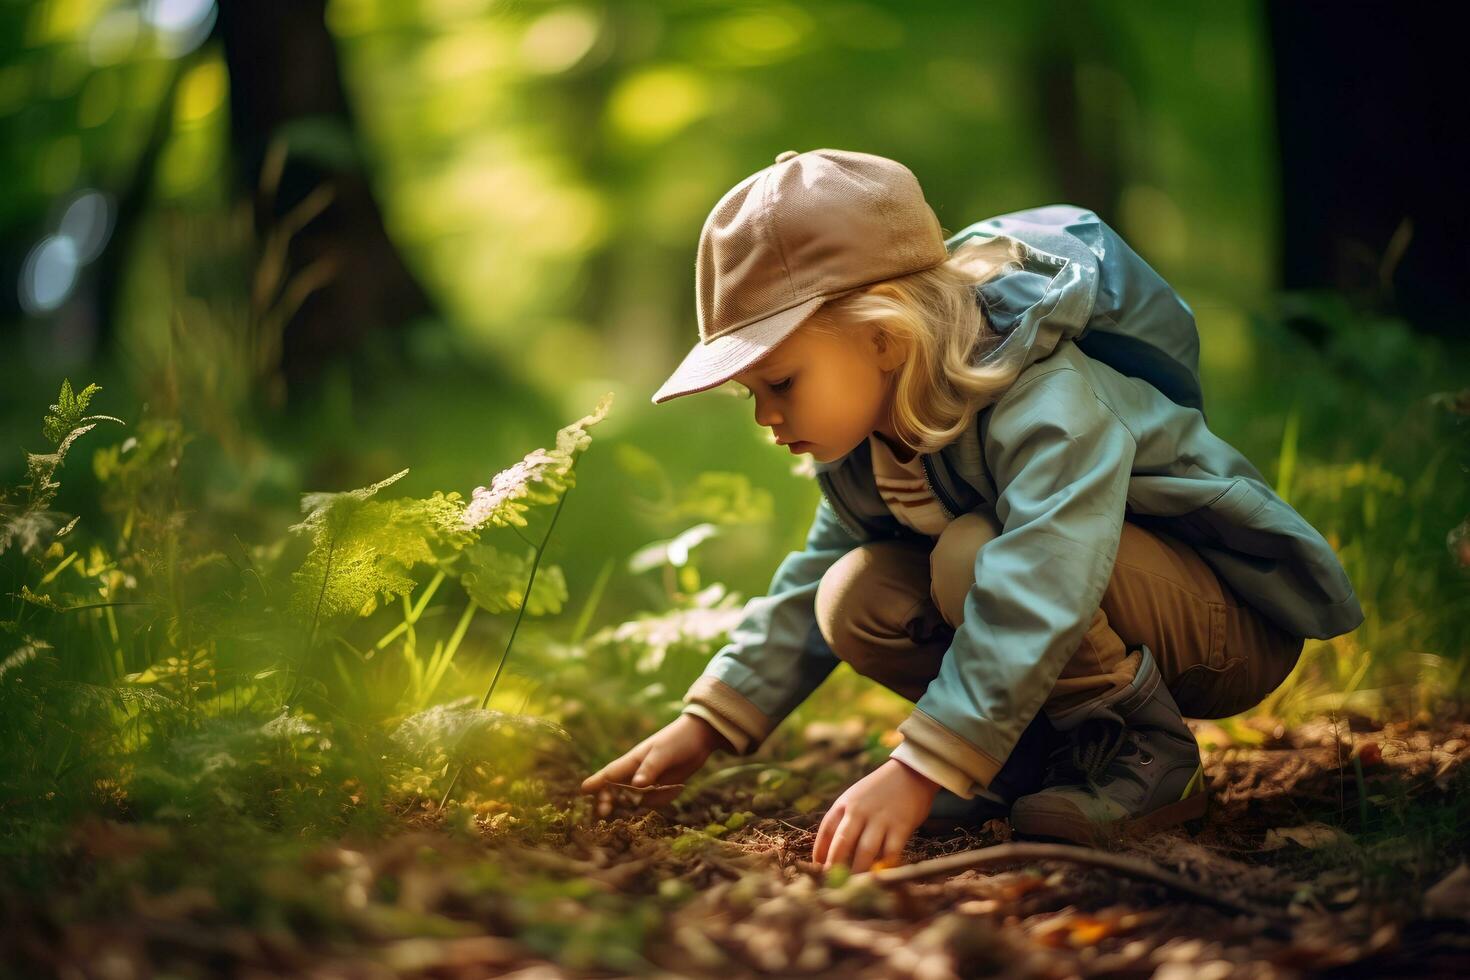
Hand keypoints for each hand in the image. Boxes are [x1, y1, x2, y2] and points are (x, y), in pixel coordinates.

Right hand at [580, 713, 728, 817]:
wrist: (699, 738)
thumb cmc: (677, 740)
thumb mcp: (664, 752)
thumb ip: (651, 768)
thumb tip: (637, 785)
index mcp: (632, 761)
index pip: (609, 774)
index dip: (596, 783)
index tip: (583, 791)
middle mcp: (636, 773)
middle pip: (615, 791)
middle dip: (607, 801)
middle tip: (604, 813)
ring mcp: (647, 783)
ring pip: (631, 800)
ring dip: (626, 807)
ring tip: (618, 816)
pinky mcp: (659, 789)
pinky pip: (651, 802)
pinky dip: (652, 804)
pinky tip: (655, 801)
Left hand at [813, 758, 939, 872]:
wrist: (911, 773)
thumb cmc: (879, 790)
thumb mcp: (855, 798)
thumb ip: (844, 820)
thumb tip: (830, 853)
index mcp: (844, 803)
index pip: (826, 831)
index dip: (820, 852)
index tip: (819, 868)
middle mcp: (859, 811)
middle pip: (841, 844)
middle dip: (835, 867)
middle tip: (832, 884)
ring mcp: (880, 819)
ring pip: (864, 852)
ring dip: (858, 872)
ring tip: (854, 886)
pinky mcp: (900, 827)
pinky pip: (890, 853)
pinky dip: (884, 868)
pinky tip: (880, 877)